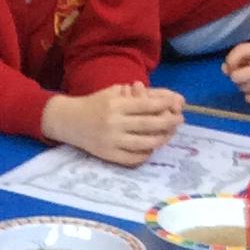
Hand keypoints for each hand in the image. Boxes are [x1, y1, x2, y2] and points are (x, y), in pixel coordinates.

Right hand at [43, 83, 183, 166]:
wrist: (69, 121)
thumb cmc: (95, 103)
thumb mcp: (112, 92)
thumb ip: (136, 95)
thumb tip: (165, 98)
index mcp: (115, 104)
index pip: (146, 105)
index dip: (165, 104)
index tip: (177, 103)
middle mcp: (114, 123)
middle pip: (149, 124)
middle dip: (169, 122)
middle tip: (179, 120)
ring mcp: (111, 141)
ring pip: (145, 144)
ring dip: (161, 139)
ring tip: (168, 134)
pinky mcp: (108, 155)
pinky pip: (133, 158)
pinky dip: (146, 154)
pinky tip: (151, 147)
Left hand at [224, 43, 249, 108]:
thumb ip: (235, 59)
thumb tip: (225, 69)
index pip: (242, 50)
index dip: (231, 61)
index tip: (233, 66)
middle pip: (240, 76)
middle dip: (236, 79)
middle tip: (240, 79)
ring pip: (247, 88)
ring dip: (244, 88)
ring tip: (249, 85)